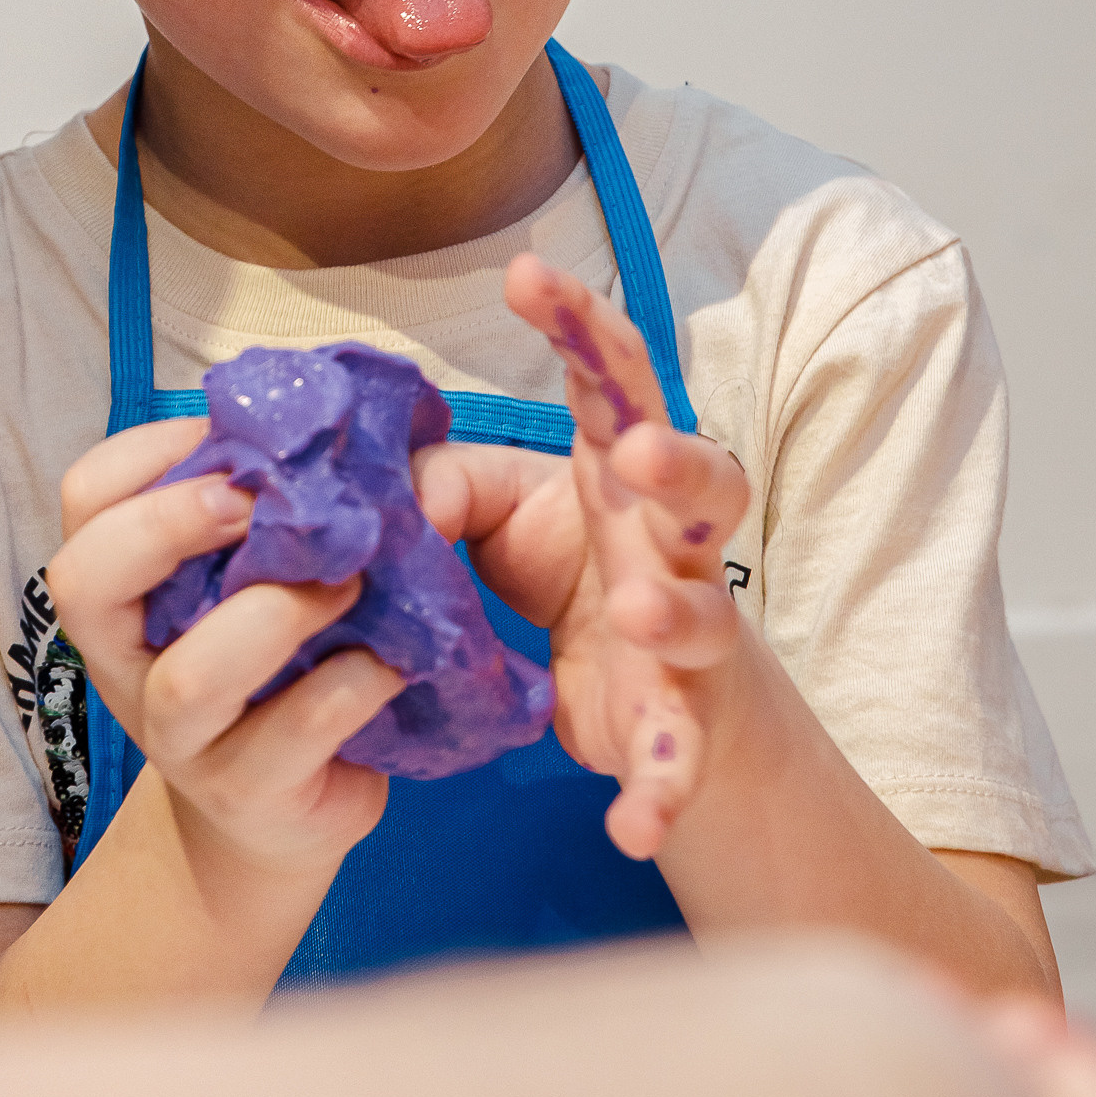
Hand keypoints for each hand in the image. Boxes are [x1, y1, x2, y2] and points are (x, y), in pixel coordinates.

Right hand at [48, 421, 405, 890]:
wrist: (276, 809)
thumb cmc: (268, 663)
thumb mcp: (246, 580)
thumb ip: (263, 509)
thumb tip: (333, 422)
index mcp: (122, 589)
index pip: (86, 495)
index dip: (154, 452)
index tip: (238, 444)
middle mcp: (126, 660)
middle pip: (86, 580)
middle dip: (172, 522)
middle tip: (259, 503)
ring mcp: (180, 738)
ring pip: (191, 677)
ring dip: (278, 613)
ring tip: (348, 585)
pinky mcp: (248, 793)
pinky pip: (294, 732)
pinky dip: (352, 684)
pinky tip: (391, 663)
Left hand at [415, 258, 749, 857]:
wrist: (650, 708)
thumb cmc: (577, 583)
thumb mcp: (502, 523)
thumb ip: (448, 489)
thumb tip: (388, 491)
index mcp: (621, 476)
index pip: (617, 383)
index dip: (583, 326)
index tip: (528, 273)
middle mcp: (669, 544)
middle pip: (707, 483)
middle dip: (677, 462)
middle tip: (630, 448)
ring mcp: (692, 637)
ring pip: (707, 614)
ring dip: (677, 614)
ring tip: (637, 614)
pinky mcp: (686, 726)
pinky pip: (680, 759)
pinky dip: (660, 789)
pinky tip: (631, 823)